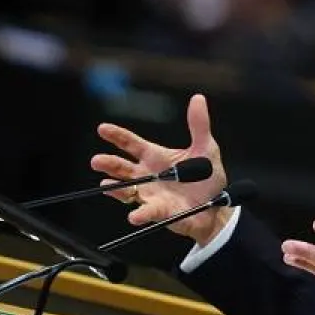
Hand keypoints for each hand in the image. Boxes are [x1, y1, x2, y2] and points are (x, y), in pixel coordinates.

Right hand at [91, 93, 230, 244]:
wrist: (217, 206)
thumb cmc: (208, 177)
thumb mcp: (206, 147)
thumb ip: (199, 125)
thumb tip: (197, 98)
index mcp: (156, 157)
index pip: (131, 144)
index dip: (117, 136)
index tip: (102, 128)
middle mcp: (148, 175)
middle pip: (122, 167)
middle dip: (109, 163)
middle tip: (97, 160)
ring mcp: (150, 194)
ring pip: (126, 190)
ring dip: (115, 188)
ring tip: (105, 186)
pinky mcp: (159, 211)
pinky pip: (146, 212)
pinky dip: (140, 214)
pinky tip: (133, 215)